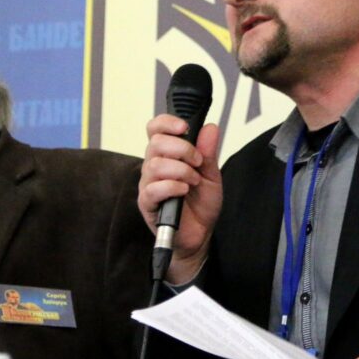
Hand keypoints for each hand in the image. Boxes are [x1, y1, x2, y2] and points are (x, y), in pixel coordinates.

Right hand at [138, 114, 221, 283]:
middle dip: (182, 148)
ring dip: (181, 170)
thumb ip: (208, 152)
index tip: (184, 127)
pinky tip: (184, 191)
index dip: (166, 122)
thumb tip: (210, 127)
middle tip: (198, 162)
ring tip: (194, 181)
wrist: (200, 235)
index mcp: (167, 155)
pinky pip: (153, 189)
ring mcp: (148, 185)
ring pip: (155, 164)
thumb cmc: (201, 205)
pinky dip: (172, 186)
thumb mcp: (211, 175)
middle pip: (155, 143)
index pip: (155, 129)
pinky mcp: (147, 204)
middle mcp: (153, 167)